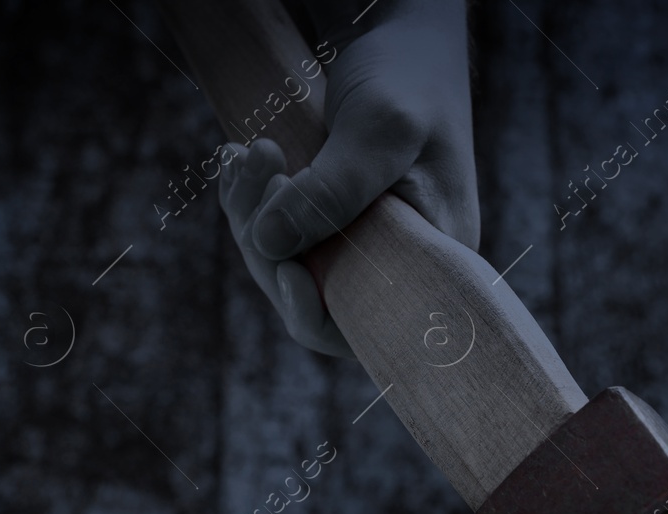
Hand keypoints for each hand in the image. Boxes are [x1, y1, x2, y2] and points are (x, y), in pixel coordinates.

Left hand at [219, 0, 478, 356]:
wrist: (402, 32)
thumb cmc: (411, 74)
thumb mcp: (380, 128)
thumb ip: (332, 190)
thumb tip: (272, 246)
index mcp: (430, 257)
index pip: (364, 327)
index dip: (312, 313)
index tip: (284, 269)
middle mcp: (393, 259)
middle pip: (307, 293)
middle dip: (266, 242)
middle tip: (257, 164)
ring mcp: (356, 239)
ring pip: (282, 260)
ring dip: (249, 212)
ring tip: (245, 154)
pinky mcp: (327, 216)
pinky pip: (275, 231)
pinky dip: (249, 200)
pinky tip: (238, 160)